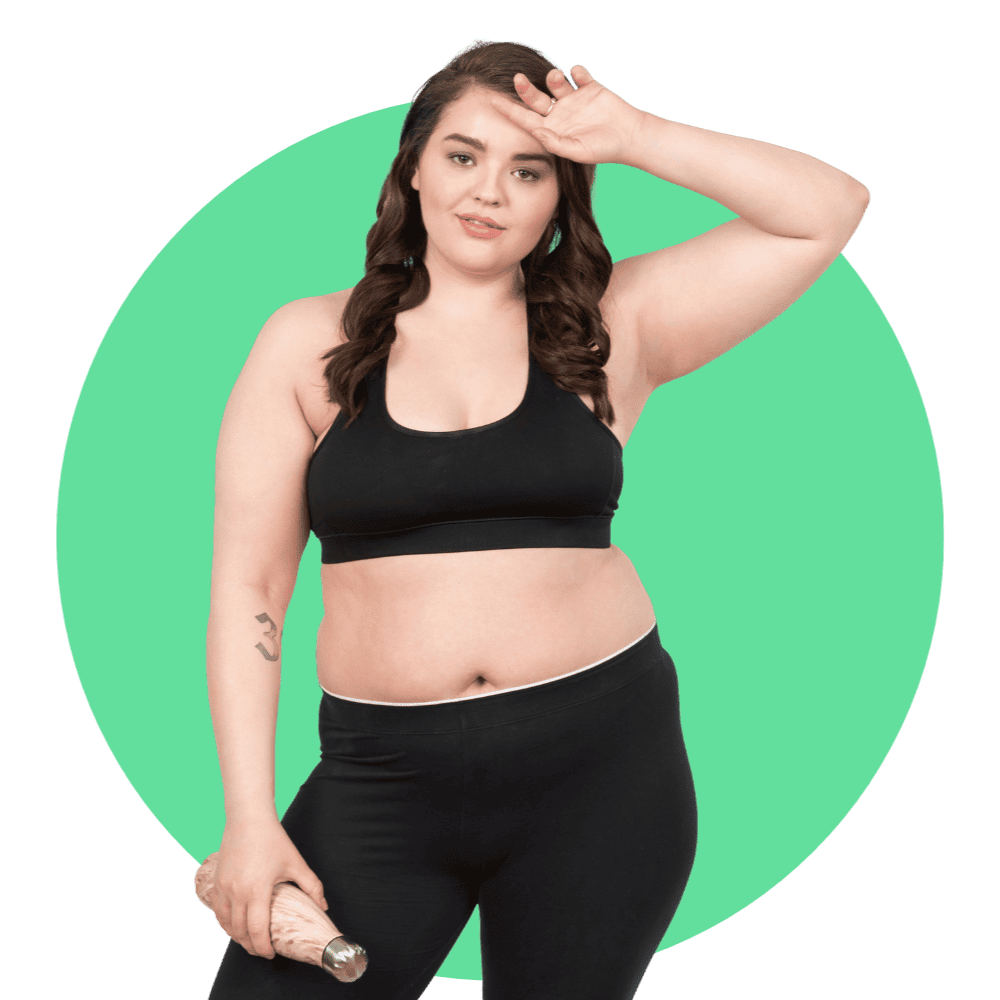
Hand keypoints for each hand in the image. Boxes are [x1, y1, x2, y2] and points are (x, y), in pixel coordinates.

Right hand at [206, 818, 328, 959]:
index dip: (263, 948)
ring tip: (249, 941)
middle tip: (261, 951)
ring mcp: (223, 888)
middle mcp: (236, 893)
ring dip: (236, 937)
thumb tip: (323, 906)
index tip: (271, 954)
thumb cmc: (273, 839)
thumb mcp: (295, 862)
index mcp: (257, 891)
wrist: (248, 818)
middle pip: (240, 933)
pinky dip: (225, 923)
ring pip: (226, 924)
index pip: (257, 931)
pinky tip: (234, 925)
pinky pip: (218, 911)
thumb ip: (311, 886)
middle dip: (251, 946)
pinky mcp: (216, 882)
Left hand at [489, 64, 646, 165]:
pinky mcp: (589, 87)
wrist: (629, 138)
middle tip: (518, 79)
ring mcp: (573, 98)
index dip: (509, 111)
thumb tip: (536, 131)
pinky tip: (579, 74)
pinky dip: (577, 71)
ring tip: (557, 77)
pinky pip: (579, 74)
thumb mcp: (576, 151)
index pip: (525, 118)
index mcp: (552, 128)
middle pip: (535, 98)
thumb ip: (554, 142)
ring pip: (556, 83)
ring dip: (554, 77)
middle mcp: (559, 112)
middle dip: (526, 88)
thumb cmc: (601, 149)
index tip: (492, 101)